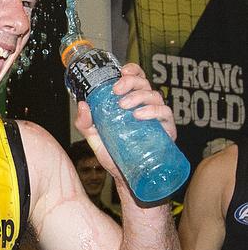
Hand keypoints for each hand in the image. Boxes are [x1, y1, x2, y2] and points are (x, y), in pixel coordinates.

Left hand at [74, 62, 176, 179]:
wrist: (127, 179)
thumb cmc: (115, 156)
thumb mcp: (96, 139)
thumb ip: (86, 123)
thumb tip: (82, 104)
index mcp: (131, 103)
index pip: (136, 79)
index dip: (132, 70)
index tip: (121, 71)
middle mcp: (146, 107)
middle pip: (144, 83)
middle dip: (130, 82)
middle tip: (116, 90)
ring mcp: (157, 118)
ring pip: (154, 95)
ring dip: (138, 96)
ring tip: (124, 106)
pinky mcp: (166, 130)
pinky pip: (164, 113)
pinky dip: (152, 111)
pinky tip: (139, 115)